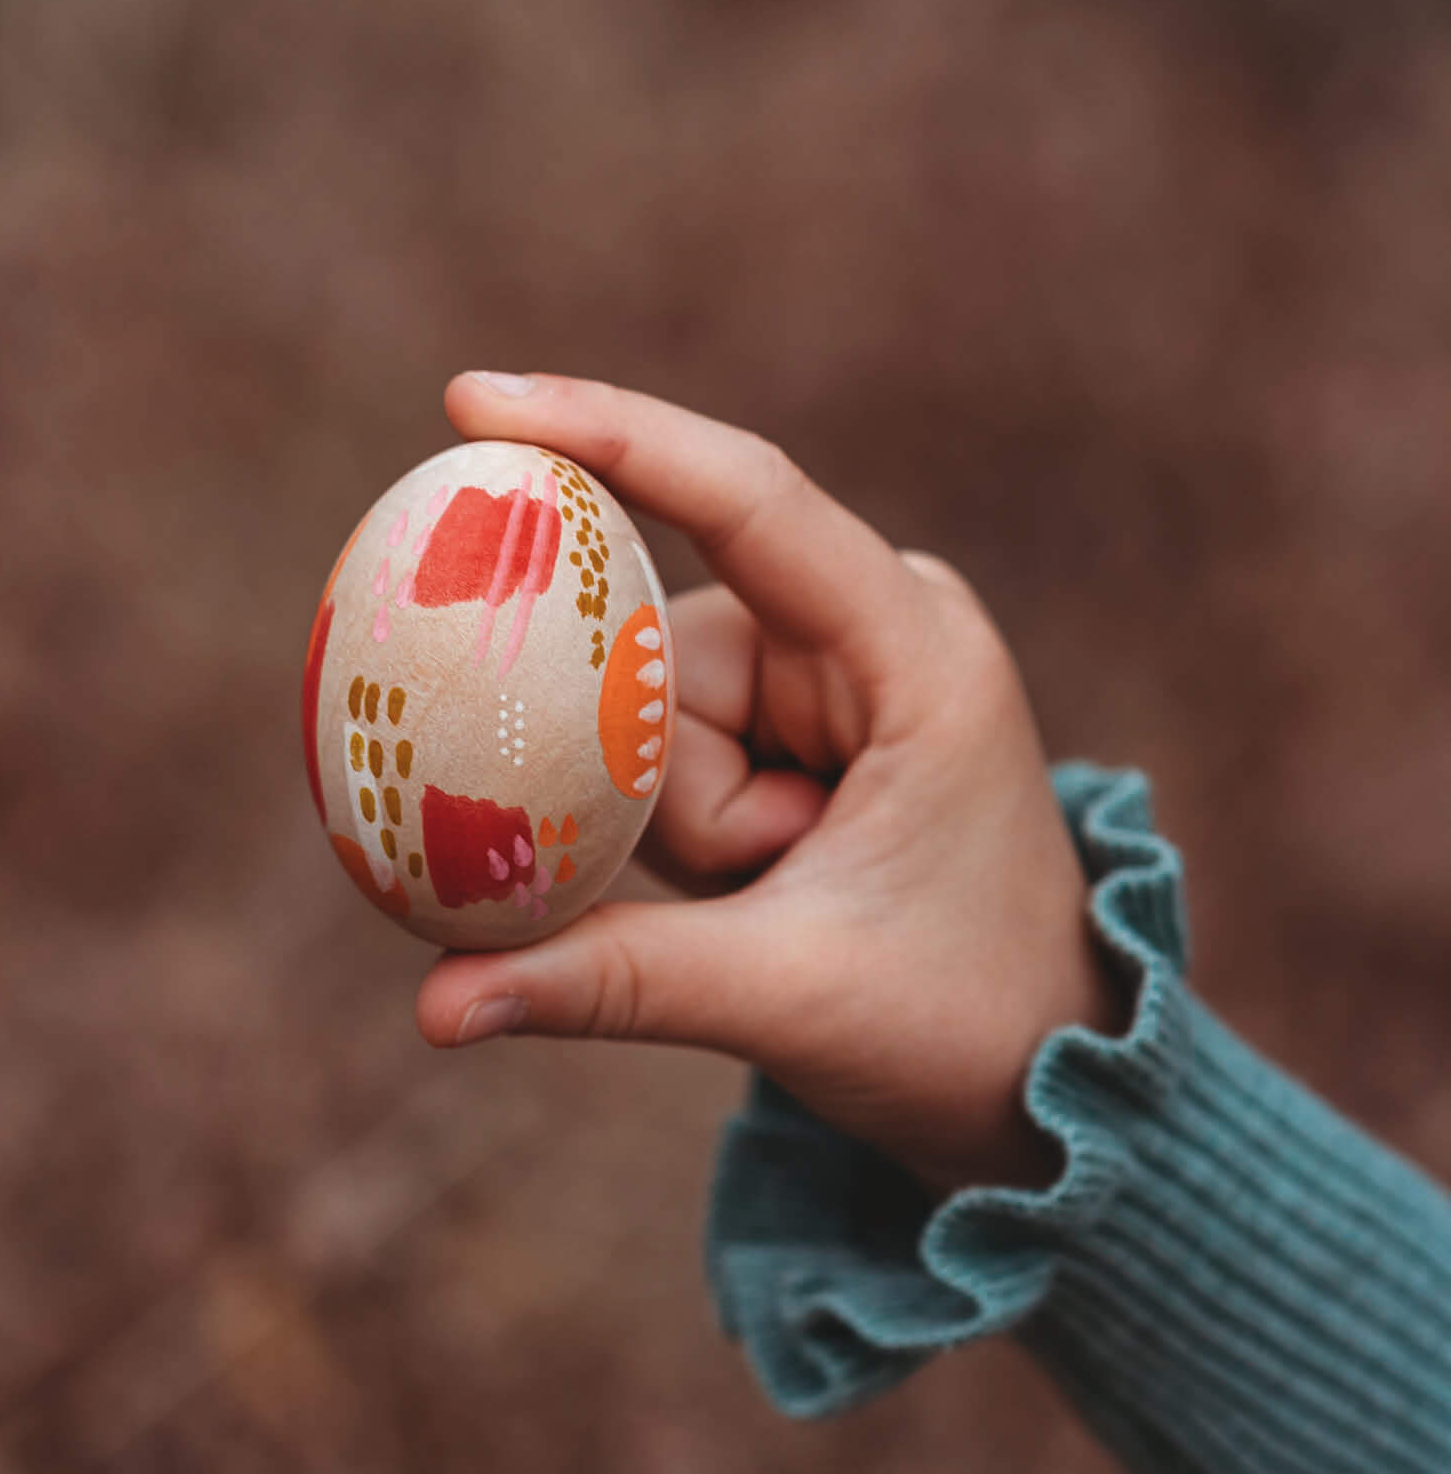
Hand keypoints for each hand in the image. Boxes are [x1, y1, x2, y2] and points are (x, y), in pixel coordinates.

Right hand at [415, 373, 1123, 1193]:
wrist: (1042, 1072)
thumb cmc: (959, 1019)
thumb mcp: (784, 993)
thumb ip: (608, 980)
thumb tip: (431, 1008)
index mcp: (913, 649)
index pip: (748, 500)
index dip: (611, 434)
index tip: (469, 400)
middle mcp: (866, 628)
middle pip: (663, 645)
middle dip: (664, 784)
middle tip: (751, 884)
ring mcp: (824, 670)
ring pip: (649, 707)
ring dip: (676, 827)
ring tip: (779, 898)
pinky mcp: (788, 716)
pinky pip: (664, 742)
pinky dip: (669, 819)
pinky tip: (751, 881)